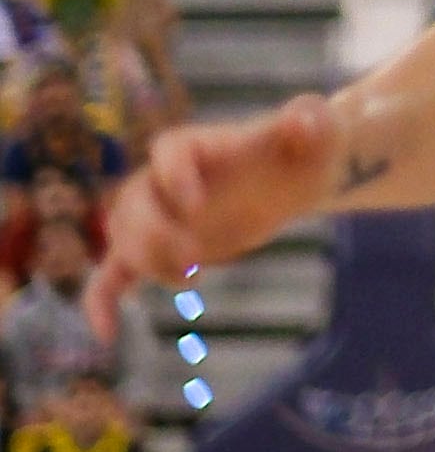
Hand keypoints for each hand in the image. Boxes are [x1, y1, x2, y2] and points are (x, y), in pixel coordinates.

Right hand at [90, 93, 343, 339]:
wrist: (294, 180)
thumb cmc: (304, 149)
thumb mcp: (316, 132)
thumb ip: (310, 119)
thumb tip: (304, 117)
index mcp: (199, 143)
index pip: (169, 151)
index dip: (175, 177)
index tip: (197, 207)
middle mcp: (166, 177)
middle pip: (133, 201)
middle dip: (154, 233)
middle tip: (195, 259)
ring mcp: (159, 215)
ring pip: (123, 239)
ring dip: (146, 263)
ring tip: (192, 279)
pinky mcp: (159, 250)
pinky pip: (113, 274)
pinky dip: (101, 301)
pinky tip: (106, 334)